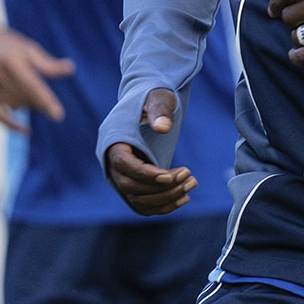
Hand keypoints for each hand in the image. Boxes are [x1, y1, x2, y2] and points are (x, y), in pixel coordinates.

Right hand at [0, 16, 74, 128]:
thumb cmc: (9, 45)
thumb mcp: (29, 49)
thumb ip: (48, 64)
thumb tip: (71, 69)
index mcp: (10, 59)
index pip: (31, 85)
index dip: (46, 101)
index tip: (58, 115)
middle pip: (23, 97)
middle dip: (39, 103)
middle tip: (49, 106)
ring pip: (13, 106)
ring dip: (26, 106)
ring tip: (32, 98)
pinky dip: (11, 124)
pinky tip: (25, 129)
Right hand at [105, 89, 196, 215]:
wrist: (147, 107)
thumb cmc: (151, 99)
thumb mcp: (156, 97)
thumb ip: (159, 109)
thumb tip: (163, 127)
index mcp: (112, 142)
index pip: (123, 166)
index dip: (145, 174)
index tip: (169, 175)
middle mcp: (111, 165)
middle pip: (130, 187)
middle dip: (161, 187)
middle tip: (189, 176)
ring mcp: (120, 178)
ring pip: (138, 200)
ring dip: (166, 198)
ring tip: (192, 183)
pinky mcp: (133, 187)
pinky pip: (144, 205)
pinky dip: (163, 206)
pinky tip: (185, 197)